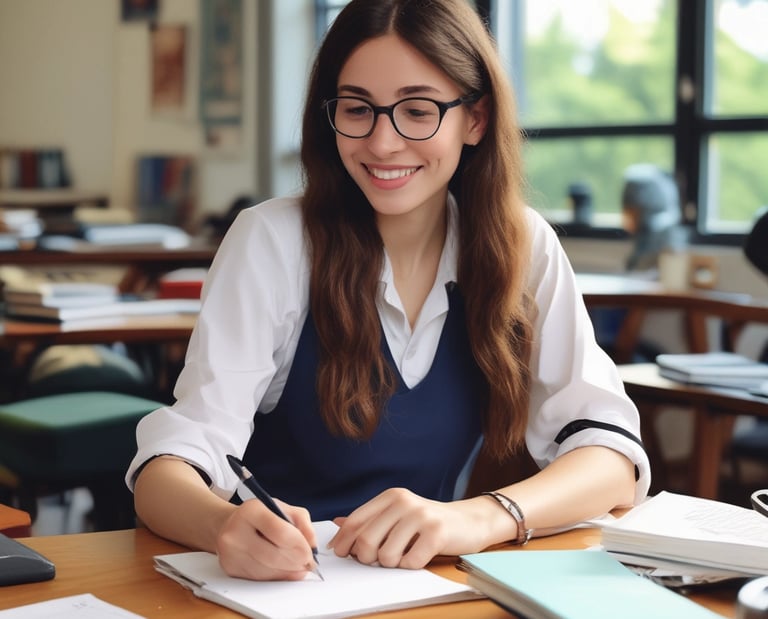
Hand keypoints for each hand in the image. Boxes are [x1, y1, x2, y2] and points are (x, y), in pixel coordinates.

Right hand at [215, 498, 317, 580]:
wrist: (228, 525)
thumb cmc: (260, 516)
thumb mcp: (282, 508)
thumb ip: (302, 522)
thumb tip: (312, 544)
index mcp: (251, 511)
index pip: (281, 533)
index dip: (300, 546)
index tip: (310, 553)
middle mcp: (235, 531)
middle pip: (274, 555)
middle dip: (296, 562)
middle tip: (308, 564)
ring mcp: (230, 552)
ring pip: (267, 570)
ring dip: (288, 572)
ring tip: (298, 567)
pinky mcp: (230, 568)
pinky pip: (259, 577)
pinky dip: (276, 576)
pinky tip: (284, 570)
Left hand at [328, 488, 495, 568]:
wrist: (469, 521)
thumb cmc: (429, 521)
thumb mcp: (397, 514)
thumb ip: (370, 519)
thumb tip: (338, 524)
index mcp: (391, 496)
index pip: (355, 521)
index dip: (343, 541)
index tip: (340, 553)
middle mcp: (403, 502)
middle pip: (366, 541)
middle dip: (367, 558)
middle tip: (377, 559)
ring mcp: (420, 516)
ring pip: (386, 556)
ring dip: (392, 564)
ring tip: (405, 554)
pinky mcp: (436, 533)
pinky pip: (409, 563)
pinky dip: (411, 566)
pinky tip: (420, 555)